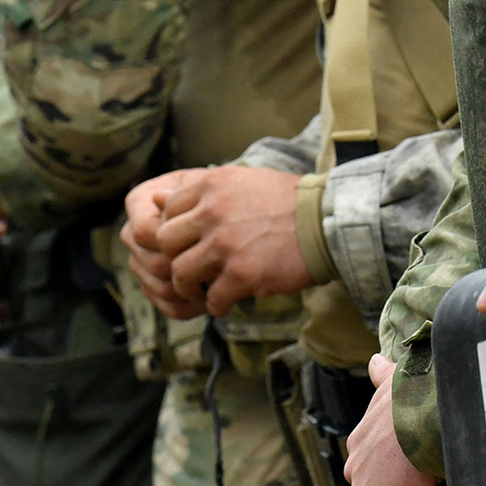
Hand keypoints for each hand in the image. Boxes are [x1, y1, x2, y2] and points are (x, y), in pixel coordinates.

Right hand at [121, 171, 205, 318]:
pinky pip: (164, 304)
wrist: (228, 213)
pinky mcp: (151, 284)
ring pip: (158, 287)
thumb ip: (187, 193)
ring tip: (218, 286)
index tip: (205, 243)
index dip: (173, 242)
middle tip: (218, 272)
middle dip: (186, 269)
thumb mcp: (208, 186)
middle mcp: (133, 232)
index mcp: (140, 201)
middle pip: (153, 263)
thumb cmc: (218, 193)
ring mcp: (140, 260)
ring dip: (189, 291)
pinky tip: (208, 299)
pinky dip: (187, 306)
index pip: (146, 232)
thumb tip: (160, 198)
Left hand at [148, 166, 310, 316]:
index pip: (167, 210)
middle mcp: (212, 212)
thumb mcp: (241, 180)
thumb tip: (158, 197)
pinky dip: (217, 305)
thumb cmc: (287, 201)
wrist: (327, 221)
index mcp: (211, 185)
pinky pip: (212, 299)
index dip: (173, 230)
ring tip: (205, 289)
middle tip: (190, 269)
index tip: (187, 242)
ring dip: (189, 287)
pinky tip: (228, 301)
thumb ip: (200, 189)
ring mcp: (225, 244)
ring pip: (181, 274)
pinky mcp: (242, 274)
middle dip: (175, 258)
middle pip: (165, 242)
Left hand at [345, 355, 438, 485]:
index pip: (371, 465)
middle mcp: (355, 467)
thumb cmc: (411, 398)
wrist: (422, 417)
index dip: (393, 468)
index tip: (412, 467)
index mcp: (357, 442)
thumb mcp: (392, 383)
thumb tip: (374, 359)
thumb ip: (381, 374)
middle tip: (423, 485)